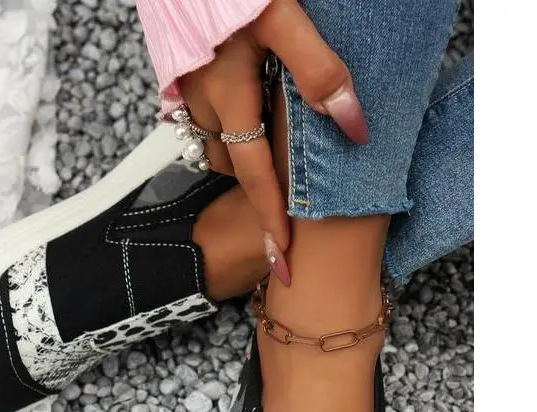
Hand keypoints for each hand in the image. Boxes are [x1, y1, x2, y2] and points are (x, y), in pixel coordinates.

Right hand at [178, 0, 366, 283]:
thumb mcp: (283, 17)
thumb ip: (317, 71)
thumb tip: (352, 127)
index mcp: (229, 96)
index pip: (255, 176)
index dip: (271, 221)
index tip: (283, 261)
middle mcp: (204, 101)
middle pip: (236, 163)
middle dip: (262, 181)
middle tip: (293, 186)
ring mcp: (190, 88)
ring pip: (221, 139)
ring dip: (246, 148)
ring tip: (276, 139)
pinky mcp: (185, 72)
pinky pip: (210, 115)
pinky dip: (233, 122)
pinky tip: (251, 100)